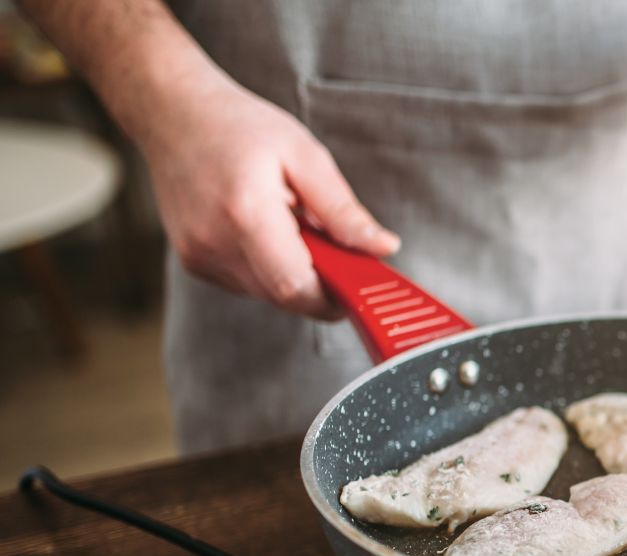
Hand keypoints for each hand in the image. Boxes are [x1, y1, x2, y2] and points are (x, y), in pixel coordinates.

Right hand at [137, 75, 398, 319]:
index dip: (333, 298)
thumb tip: (382, 247)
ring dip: (293, 273)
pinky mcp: (194, 262)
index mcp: (245, 213)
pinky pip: (247, 283)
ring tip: (294, 226)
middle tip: (336, 248)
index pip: (296, 287)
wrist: (171, 112)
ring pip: (267, 293)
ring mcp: (199, 257)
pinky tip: (267, 231)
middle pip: (284, 295)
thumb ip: (343, 210)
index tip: (360, 287)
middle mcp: (215, 243)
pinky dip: (269, 267)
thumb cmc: (236, 125)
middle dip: (319, 283)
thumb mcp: (304, 155)